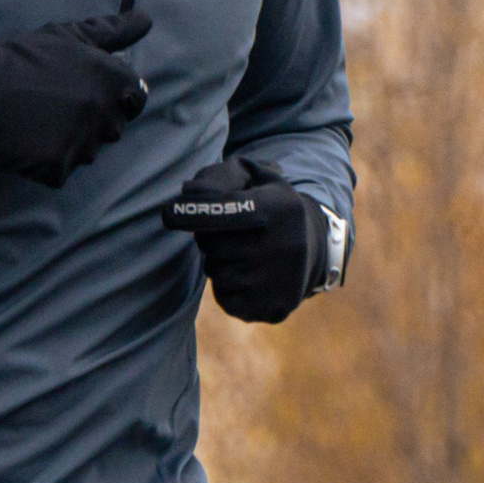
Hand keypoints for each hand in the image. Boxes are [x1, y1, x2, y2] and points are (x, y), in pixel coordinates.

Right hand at [0, 9, 152, 186]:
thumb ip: (115, 30)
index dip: (116, 95)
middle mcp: (106, 114)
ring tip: (40, 119)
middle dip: (93, 118)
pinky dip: (47, 161)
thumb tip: (146, 20)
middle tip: (57, 103)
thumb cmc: (26, 58)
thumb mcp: (72, 35)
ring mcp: (84, 144)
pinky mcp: (59, 168)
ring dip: (71, 141)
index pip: (136, 98)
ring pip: (88, 151)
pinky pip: (62, 170)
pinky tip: (28, 139)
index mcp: (115, 81)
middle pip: (113, 127)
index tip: (88, 91)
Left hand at [161, 157, 345, 323]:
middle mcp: (280, 246)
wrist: (316, 248)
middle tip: (226, 233)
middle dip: (210, 237)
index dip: (190, 212)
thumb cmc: (275, 208)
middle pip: (213, 244)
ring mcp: (277, 281)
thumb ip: (226, 174)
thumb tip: (188, 189)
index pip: (221, 212)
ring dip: (220, 262)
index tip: (167, 212)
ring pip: (217, 273)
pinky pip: (225, 298)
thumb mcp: (262, 180)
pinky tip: (249, 276)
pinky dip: (228, 287)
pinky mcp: (271, 308)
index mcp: (276, 209)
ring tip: (243, 254)